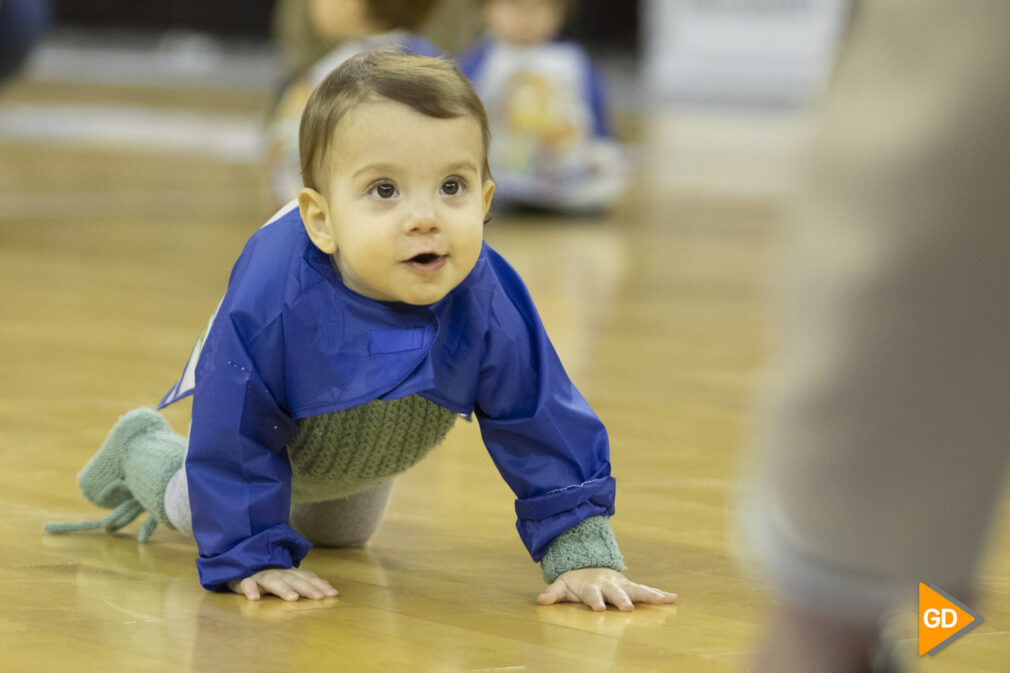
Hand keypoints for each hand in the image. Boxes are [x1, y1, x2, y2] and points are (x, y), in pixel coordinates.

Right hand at [227, 568, 338, 601]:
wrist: (239, 563)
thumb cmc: (268, 576)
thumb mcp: (287, 578)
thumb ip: (305, 581)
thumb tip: (329, 587)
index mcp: (288, 573)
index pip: (306, 578)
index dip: (319, 585)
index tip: (333, 594)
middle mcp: (277, 572)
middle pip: (293, 579)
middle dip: (307, 587)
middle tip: (318, 597)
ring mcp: (260, 576)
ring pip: (272, 580)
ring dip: (282, 588)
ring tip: (292, 598)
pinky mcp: (243, 580)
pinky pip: (246, 583)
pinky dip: (250, 589)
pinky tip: (254, 598)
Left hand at [537, 568, 676, 611]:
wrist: (589, 565)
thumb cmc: (576, 581)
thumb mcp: (562, 585)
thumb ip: (553, 593)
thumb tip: (540, 600)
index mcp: (592, 587)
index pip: (592, 595)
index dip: (595, 601)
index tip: (599, 608)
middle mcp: (609, 585)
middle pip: (617, 593)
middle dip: (622, 600)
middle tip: (628, 608)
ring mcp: (622, 585)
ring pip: (636, 590)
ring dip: (650, 595)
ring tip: (666, 599)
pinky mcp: (631, 587)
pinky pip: (646, 591)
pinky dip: (659, 595)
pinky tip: (672, 598)